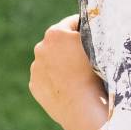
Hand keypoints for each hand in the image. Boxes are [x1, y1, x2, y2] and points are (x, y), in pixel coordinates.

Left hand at [29, 13, 104, 129]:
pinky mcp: (34, 85)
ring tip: (75, 75)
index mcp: (55, 33)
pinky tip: (67, 87)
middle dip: (68, 47)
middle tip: (83, 58)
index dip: (84, 28)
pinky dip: (54, 80)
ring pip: (49, 61)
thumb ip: (88, 32)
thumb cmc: (93, 74)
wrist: (81, 106)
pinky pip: (45, 78)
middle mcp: (40, 48)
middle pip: (58, 42)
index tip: (91, 36)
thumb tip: (87, 28)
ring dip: (59, 64)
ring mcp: (36, 67)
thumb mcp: (95, 45)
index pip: (72, 23)